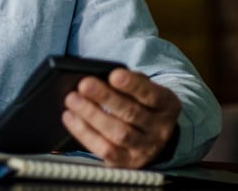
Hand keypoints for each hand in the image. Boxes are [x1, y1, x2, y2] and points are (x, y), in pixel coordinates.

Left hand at [62, 68, 180, 168]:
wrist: (154, 137)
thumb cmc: (142, 105)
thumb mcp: (145, 90)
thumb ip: (130, 82)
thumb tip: (103, 76)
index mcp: (167, 105)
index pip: (151, 95)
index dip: (133, 85)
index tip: (113, 75)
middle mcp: (160, 129)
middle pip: (131, 114)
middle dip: (105, 98)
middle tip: (84, 84)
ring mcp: (145, 149)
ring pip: (118, 133)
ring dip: (92, 115)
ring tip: (72, 99)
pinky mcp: (127, 163)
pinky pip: (105, 150)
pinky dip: (85, 133)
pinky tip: (70, 117)